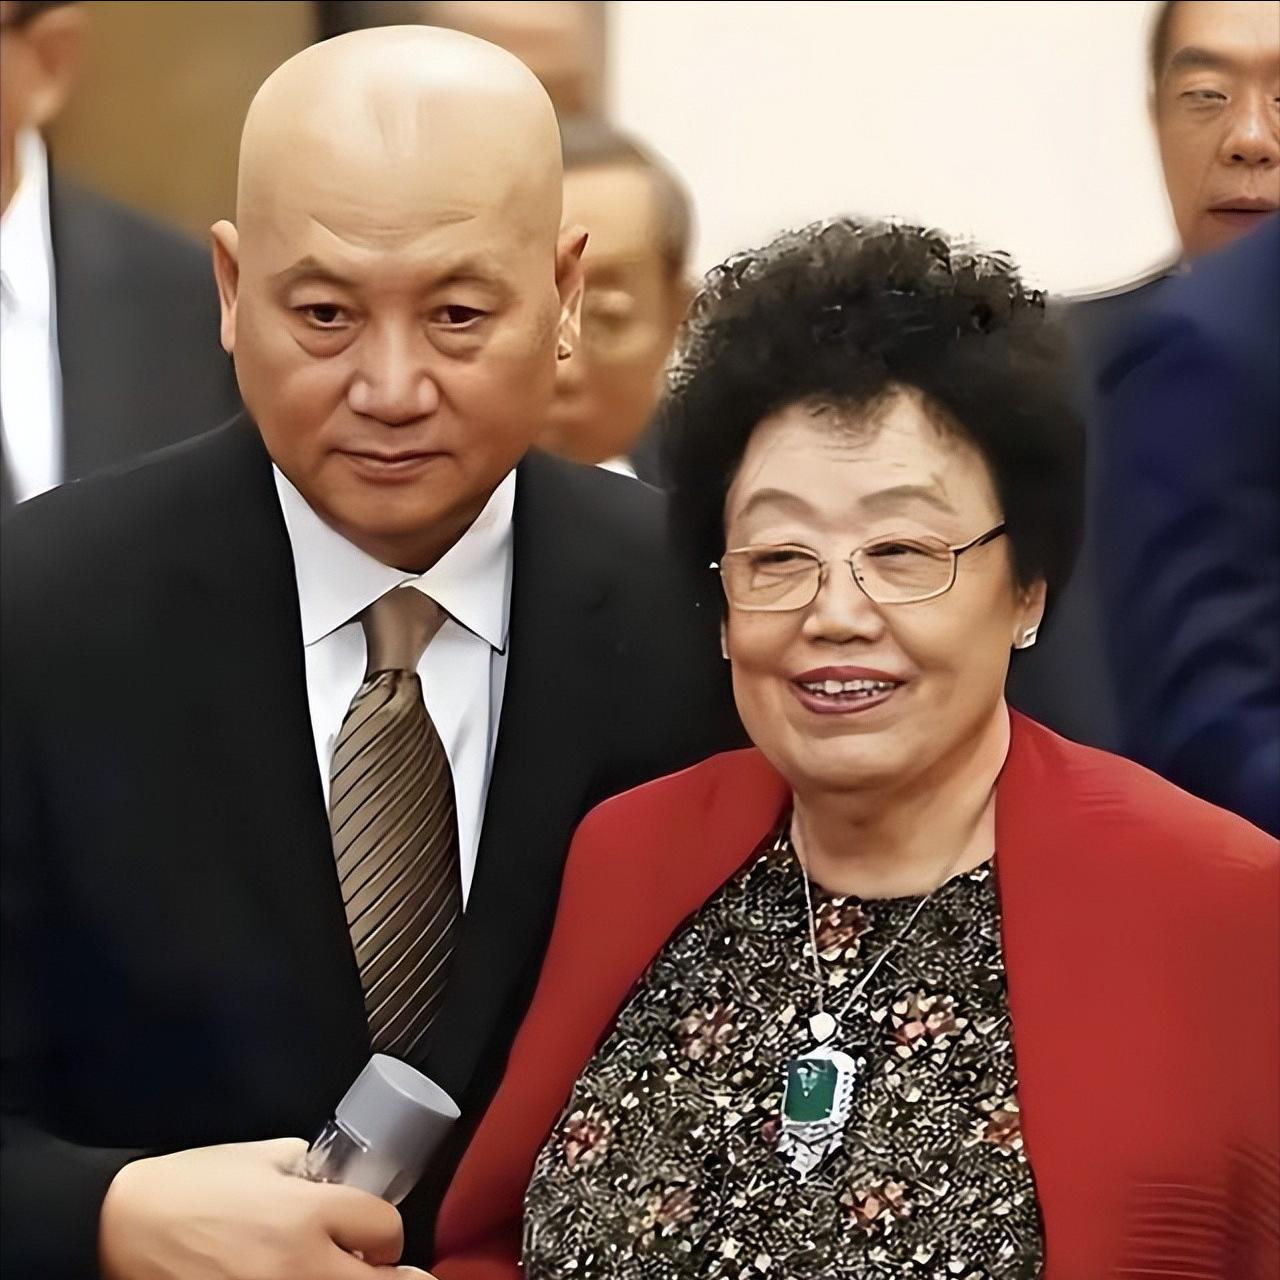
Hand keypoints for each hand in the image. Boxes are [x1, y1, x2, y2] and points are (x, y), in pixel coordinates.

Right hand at [98, 1137, 416, 1279]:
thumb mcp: (265, 1158)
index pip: (386, 1230)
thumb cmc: (194, 1186)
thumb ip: (314, 1172)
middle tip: (389, 1272)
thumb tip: (346, 1185)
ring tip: (352, 1277)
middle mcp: (299, 1268)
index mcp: (307, 1215)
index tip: (373, 1236)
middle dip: (392, 1277)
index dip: (384, 1231)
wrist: (121, 1230)